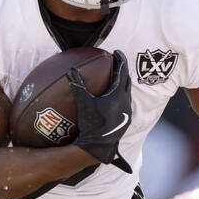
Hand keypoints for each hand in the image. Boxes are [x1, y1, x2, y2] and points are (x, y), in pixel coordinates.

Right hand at [67, 50, 131, 172]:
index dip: (120, 60)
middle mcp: (126, 102)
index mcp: (118, 95)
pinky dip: (121, 95)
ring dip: (123, 83)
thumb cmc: (91, 124)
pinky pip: (125, 103)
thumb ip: (78, 86)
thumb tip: (71, 70)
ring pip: (127, 92)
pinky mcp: (125, 120)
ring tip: (117, 78)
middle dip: (123, 70)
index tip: (117, 52)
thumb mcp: (83, 103)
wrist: (99, 146)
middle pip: (127, 81)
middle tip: (118, 62)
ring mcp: (127, 112)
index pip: (122, 72)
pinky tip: (115, 98)